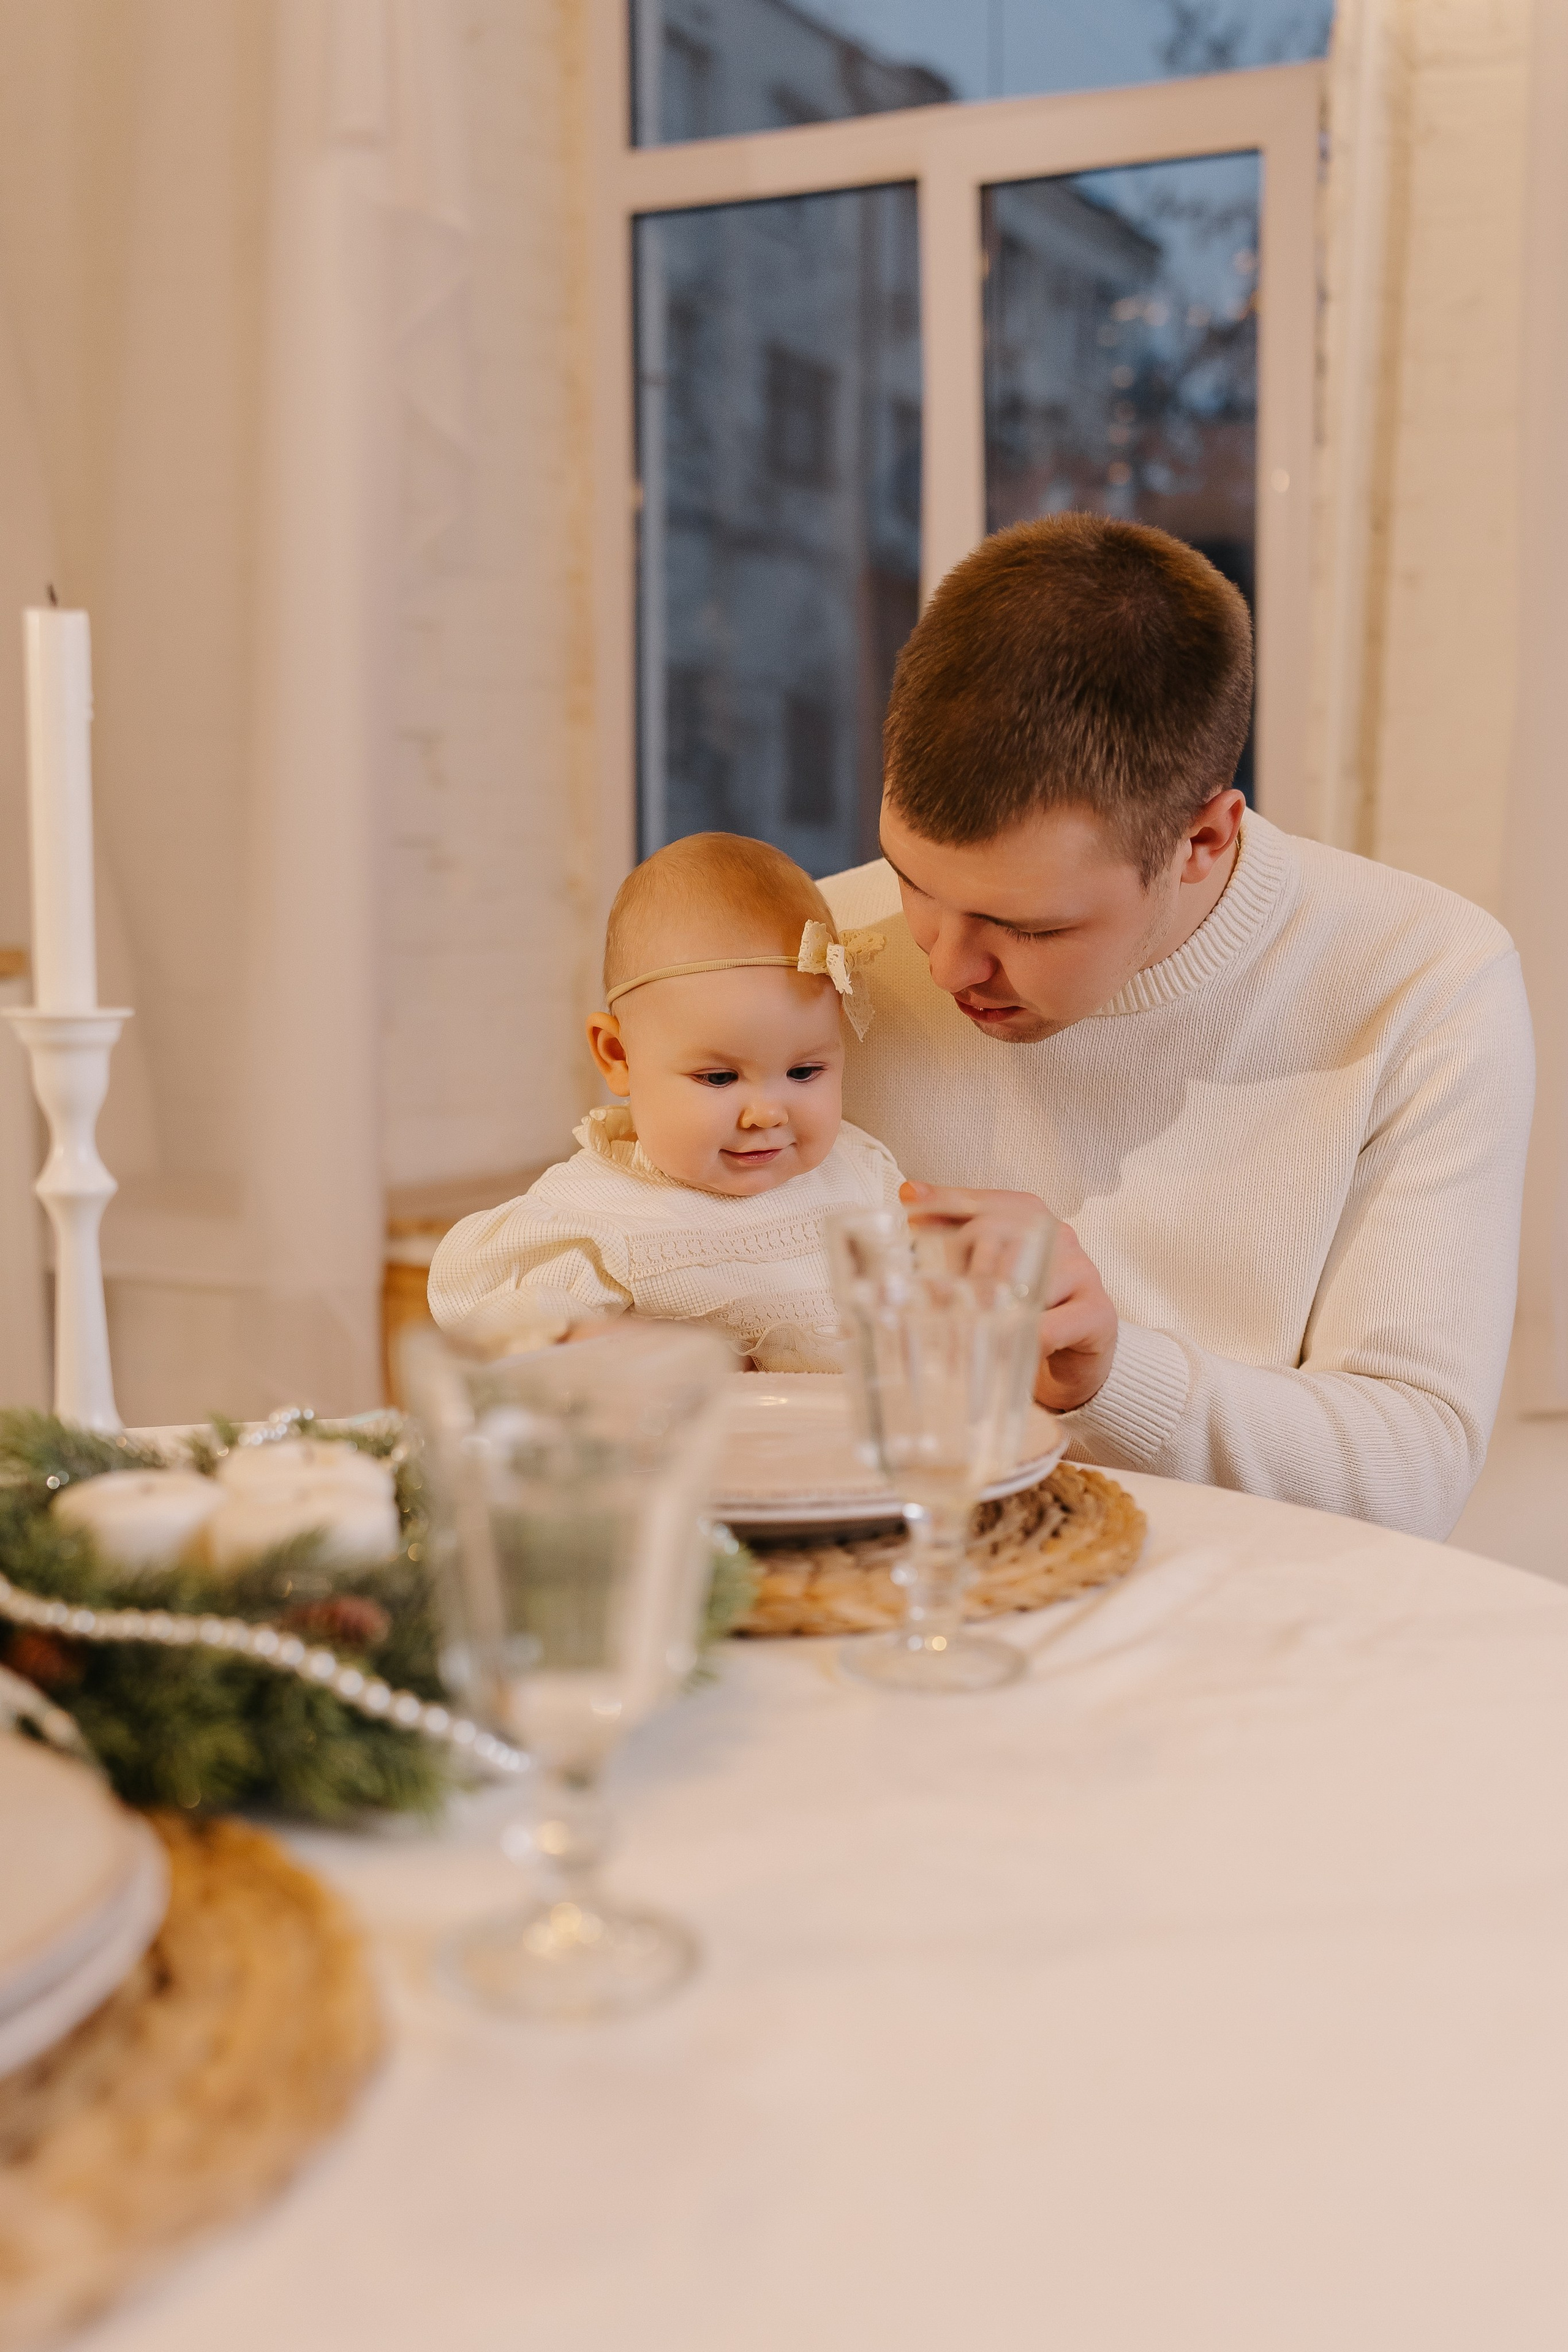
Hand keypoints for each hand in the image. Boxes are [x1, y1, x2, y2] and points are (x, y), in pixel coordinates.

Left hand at [899, 1181, 1117, 1412]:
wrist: (1078, 1355)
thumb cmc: (1028, 1309)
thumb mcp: (989, 1275)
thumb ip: (954, 1248)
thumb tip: (909, 1211)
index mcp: (1030, 1217)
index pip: (983, 1201)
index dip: (945, 1201)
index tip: (909, 1203)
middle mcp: (1058, 1235)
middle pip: (994, 1233)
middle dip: (956, 1266)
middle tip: (933, 1299)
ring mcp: (1082, 1270)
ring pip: (1021, 1278)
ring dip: (984, 1308)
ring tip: (959, 1332)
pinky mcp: (1096, 1312)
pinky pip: (1050, 1325)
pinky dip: (1020, 1339)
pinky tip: (1004, 1350)